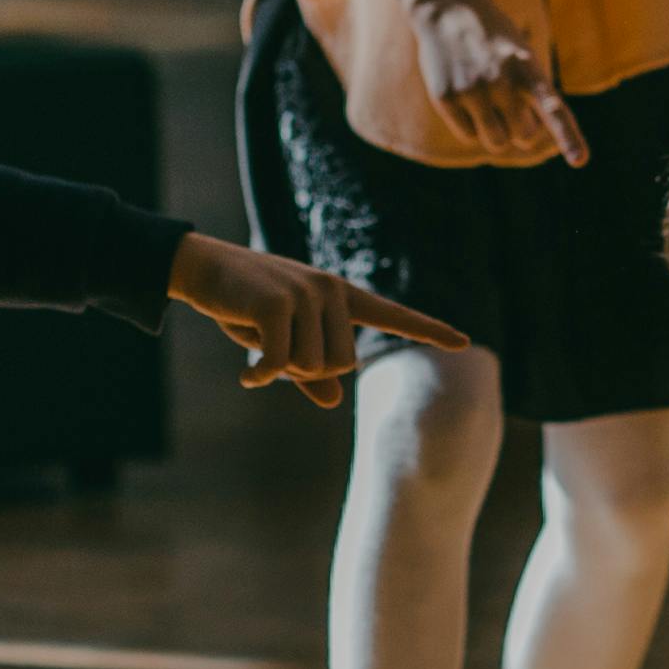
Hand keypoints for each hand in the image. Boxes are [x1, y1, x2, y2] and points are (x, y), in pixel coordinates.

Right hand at [168, 231, 466, 406]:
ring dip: (279, 368)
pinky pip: (280, 364)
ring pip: (313, 367)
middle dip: (304, 371)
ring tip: (255, 337)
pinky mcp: (278, 304)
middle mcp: (331, 291)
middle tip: (272, 348)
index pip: (393, 315)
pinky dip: (261, 377)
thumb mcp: (279, 341)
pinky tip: (245, 377)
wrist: (203, 269)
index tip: (465, 341)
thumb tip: (333, 399)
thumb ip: (308, 372)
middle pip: (341, 366)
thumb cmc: (243, 305)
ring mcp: (307, 294)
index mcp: (340, 297)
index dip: (429, 330)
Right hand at [382, 0, 579, 164]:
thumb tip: (528, 138)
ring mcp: (471, 89)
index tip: (580, 161)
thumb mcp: (521, 55)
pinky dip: (472, 128)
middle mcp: (501, 80)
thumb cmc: (493, 39)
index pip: (553, 108)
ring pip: (497, 142)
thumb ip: (532, 93)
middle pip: (523, 135)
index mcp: (527, 68)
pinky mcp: (446, 97)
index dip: (568, 136)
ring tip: (490, 107)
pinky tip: (466, 101)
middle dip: (520, 129)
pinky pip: (469, 136)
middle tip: (509, 106)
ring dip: (497, 135)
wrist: (447, 9)